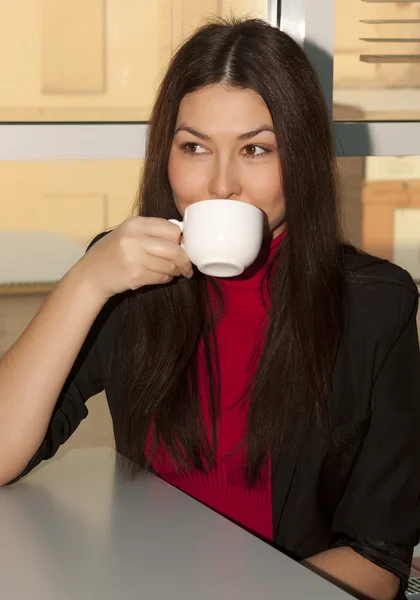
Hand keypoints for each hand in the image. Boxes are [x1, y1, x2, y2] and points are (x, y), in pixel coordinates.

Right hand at [74, 216, 192, 299]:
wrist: (92, 273)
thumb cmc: (116, 252)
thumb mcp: (130, 233)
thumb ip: (153, 232)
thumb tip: (183, 240)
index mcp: (136, 224)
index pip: (172, 229)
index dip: (181, 240)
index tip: (182, 247)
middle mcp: (135, 239)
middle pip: (174, 249)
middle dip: (184, 260)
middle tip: (186, 266)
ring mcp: (134, 258)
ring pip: (170, 266)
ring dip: (175, 271)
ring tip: (173, 271)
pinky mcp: (135, 275)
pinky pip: (162, 277)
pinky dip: (165, 278)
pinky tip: (159, 276)